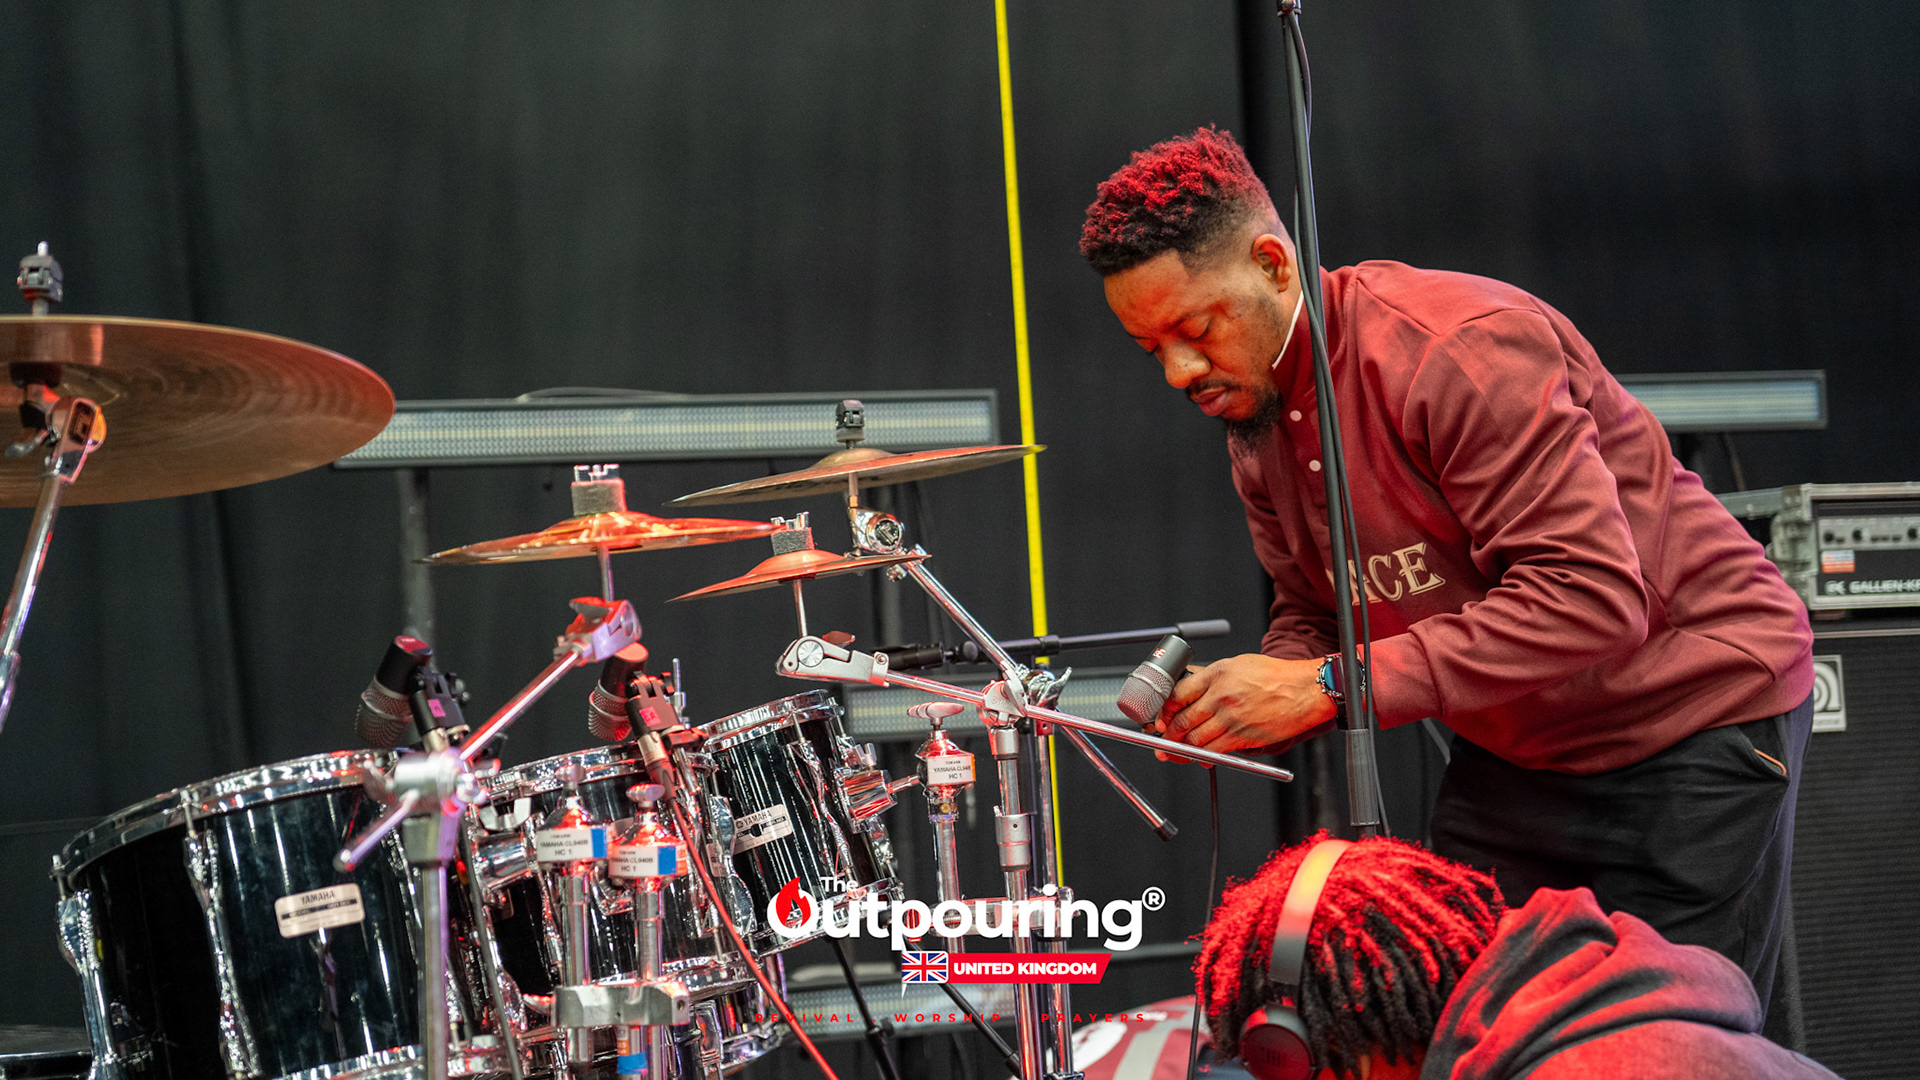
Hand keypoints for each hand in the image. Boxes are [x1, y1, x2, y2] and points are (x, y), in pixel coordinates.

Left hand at [1146, 653, 1335, 759]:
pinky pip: (1215, 751)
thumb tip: (1190, 689)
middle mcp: (1221, 696)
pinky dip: (1204, 757)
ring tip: (1176, 751)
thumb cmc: (1276, 676)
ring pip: (1195, 739)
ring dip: (1182, 748)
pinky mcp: (1243, 736)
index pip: (1178, 694)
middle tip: (1163, 738)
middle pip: (1183, 720)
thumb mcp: (1238, 664)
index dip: (1164, 710)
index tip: (1161, 717)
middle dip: (1168, 734)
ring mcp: (1232, 717)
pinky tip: (1200, 757)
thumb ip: (1212, 678)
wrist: (1306, 689)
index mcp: (1217, 674)